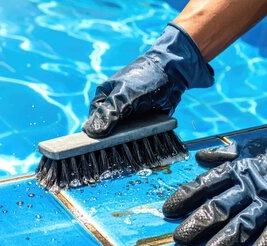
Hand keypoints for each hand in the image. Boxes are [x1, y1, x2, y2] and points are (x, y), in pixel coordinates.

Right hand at [82, 23, 213, 137]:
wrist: (174, 75)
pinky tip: (142, 144)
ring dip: (127, 143)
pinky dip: (139, 140)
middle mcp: (114, 107)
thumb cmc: (145, 79)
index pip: (93, 120)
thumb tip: (92, 132)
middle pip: (107, 131)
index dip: (95, 134)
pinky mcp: (142, 122)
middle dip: (112, 140)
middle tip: (117, 148)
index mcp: (104, 97)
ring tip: (131, 146)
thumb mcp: (124, 95)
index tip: (97, 148)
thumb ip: (109, 113)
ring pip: (122, 135)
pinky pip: (137, 136)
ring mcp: (128, 116)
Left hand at [162, 103, 266, 245]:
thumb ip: (222, 154)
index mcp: (237, 171)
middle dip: (198, 223)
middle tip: (180, 239)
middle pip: (220, 207)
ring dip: (227, 238)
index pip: (205, 184)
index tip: (168, 211)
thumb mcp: (246, 147)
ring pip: (245, 222)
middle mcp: (250, 187)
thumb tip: (199, 156)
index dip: (185, 196)